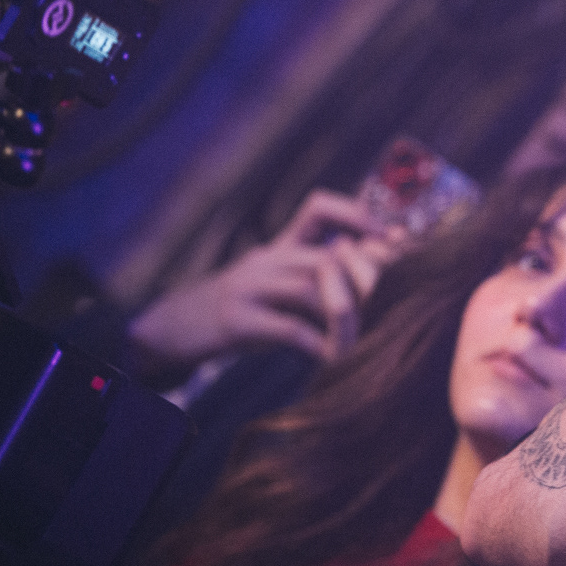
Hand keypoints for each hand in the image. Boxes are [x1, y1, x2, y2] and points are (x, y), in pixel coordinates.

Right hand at [127, 190, 401, 368]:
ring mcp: (248, 288)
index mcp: (279, 247)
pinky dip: (316, 344)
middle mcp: (266, 260)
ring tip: (362, 338)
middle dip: (365, 281)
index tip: (392, 237)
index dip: (357, 215)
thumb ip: (315, 274)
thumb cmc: (241, 308)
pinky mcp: (236, 321)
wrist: (174, 328)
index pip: (318, 208)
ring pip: (310, 292)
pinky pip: (287, 328)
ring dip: (344, 317)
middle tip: (391, 303)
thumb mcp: (276, 282)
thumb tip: (372, 267)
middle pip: (326, 258)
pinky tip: (332, 357)